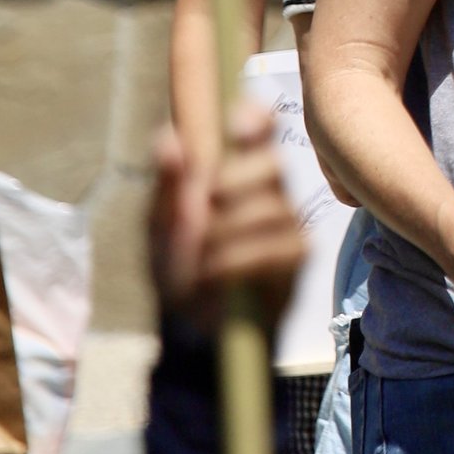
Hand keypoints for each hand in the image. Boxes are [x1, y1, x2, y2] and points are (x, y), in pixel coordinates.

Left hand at [151, 94, 309, 332]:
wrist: (186, 333)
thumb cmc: (173, 274)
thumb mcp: (157, 228)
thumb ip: (166, 184)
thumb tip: (169, 135)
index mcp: (234, 177)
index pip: (260, 134)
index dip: (257, 121)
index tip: (240, 121)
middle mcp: (267, 195)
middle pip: (274, 164)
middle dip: (238, 178)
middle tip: (208, 199)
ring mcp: (286, 227)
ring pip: (274, 206)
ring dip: (230, 230)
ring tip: (201, 256)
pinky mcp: (296, 262)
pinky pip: (281, 247)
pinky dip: (242, 258)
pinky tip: (216, 273)